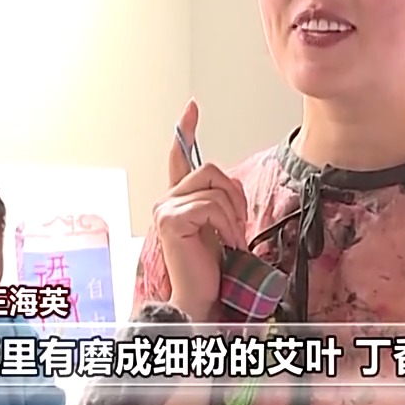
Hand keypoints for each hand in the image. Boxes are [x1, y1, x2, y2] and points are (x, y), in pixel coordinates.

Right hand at [152, 100, 247, 321]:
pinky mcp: (171, 220)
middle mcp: (167, 200)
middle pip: (210, 168)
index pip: (179, 157)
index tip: (192, 107)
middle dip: (234, 194)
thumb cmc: (214, 267)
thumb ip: (220, 201)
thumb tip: (231, 185)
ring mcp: (166, 209)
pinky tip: (227, 244)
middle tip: (238, 224)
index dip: (185, 129)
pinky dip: (228, 224)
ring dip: (233, 214)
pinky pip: (211, 205)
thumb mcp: (221, 225)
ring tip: (232, 238)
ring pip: (214, 186)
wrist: (204, 297)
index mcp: (179, 199)